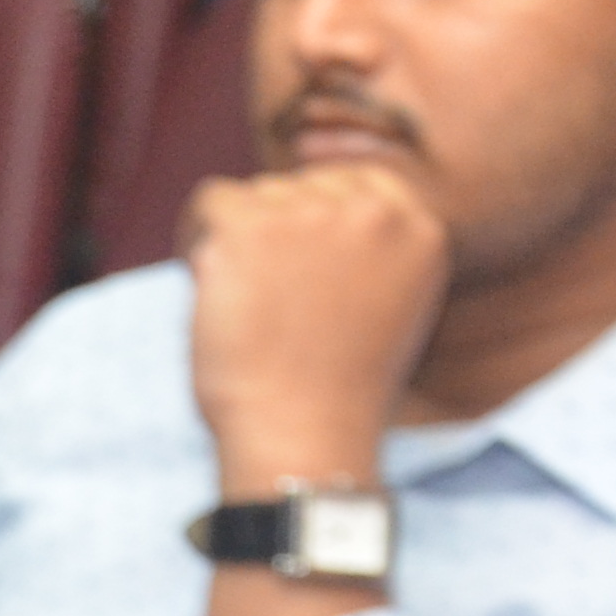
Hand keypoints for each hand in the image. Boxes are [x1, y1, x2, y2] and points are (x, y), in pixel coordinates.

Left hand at [183, 159, 447, 483]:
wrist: (303, 433)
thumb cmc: (334, 391)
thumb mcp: (384, 307)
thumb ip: (367, 252)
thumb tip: (309, 207)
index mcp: (420, 229)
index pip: (358, 182)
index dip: (317, 220)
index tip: (300, 268)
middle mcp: (374, 212)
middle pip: (301, 186)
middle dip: (277, 232)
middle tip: (270, 300)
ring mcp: (313, 214)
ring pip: (254, 195)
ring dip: (238, 242)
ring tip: (250, 308)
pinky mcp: (251, 225)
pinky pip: (209, 201)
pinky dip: (196, 238)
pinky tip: (210, 285)